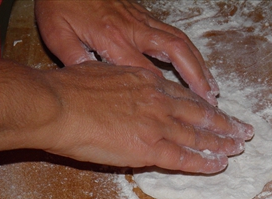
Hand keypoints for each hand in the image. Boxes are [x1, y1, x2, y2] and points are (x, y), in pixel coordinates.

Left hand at [35, 0, 219, 105]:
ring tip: (213, 89)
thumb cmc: (60, 5)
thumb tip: (92, 85)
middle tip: (211, 101)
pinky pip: (176, 35)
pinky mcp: (145, 16)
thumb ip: (76, 60)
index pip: (146, 71)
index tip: (178, 113)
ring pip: (181, 42)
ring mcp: (142, 21)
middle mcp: (135, 30)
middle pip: (176, 52)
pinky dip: (192, 54)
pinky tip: (199, 68)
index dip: (165, 94)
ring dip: (200, 66)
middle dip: (196, 78)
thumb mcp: (58, 34)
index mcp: (113, 39)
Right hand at [41, 61, 252, 172]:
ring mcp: (156, 123)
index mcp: (145, 81)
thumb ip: (121, 87)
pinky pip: (184, 157)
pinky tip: (219, 165)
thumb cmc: (68, 90)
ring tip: (239, 148)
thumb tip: (125, 97)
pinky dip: (204, 162)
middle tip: (243, 131)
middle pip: (200, 113)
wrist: (55, 105)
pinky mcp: (149, 147)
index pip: (183, 96)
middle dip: (224, 123)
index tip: (217, 111)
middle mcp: (157, 100)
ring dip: (222, 142)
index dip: (203, 105)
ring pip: (198, 135)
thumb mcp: (101, 74)